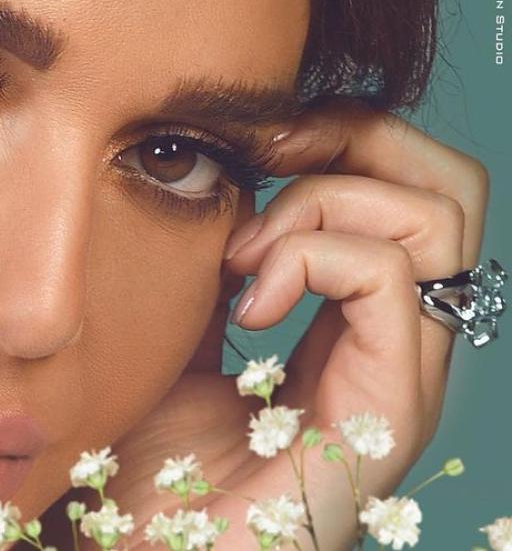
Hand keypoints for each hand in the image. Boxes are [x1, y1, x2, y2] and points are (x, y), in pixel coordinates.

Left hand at [35, 97, 490, 549]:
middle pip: (448, 185)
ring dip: (323, 203)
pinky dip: (311, 257)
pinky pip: (390, 277)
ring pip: (437, 216)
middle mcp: (391, 341)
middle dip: (358, 134)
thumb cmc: (151, 463)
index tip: (250, 136)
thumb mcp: (174, 336)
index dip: (335, 134)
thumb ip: (209, 269)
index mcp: (346, 322)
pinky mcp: (390, 407)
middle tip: (269, 151)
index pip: (398, 188)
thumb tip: (212, 182)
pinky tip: (246, 302)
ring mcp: (401, 374)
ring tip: (243, 259)